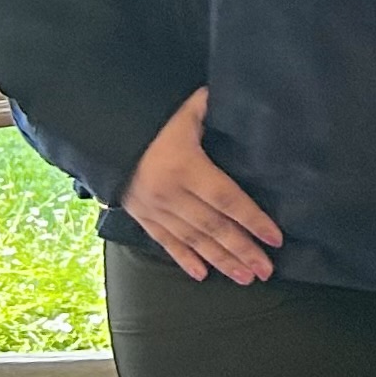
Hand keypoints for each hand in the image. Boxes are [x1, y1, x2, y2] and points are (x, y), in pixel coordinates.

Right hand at [121, 88, 281, 284]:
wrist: (100, 132)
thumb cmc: (151, 117)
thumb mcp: (186, 109)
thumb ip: (215, 109)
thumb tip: (245, 100)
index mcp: (186, 167)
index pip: (227, 199)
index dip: (253, 220)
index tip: (275, 238)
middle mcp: (170, 193)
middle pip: (213, 227)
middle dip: (242, 250)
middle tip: (266, 270)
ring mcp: (153, 208)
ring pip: (192, 240)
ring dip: (220, 260)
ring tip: (245, 277)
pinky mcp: (140, 215)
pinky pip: (165, 241)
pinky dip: (184, 259)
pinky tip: (202, 275)